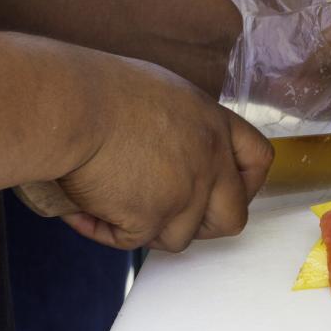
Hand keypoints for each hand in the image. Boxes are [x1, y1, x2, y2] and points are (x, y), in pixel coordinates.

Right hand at [56, 56, 272, 250]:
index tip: (226, 189)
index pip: (258, 161)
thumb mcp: (161, 93)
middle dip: (202, 225)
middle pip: (231, 217)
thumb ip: (182, 126)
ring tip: (112, 206)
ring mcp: (183, 195)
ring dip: (148, 230)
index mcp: (213, 125)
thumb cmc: (98, 88)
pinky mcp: (150, 219)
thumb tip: (171, 150)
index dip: (246, 183)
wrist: (72, 107)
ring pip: (178, 237)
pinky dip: (105, 232)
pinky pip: (130, 242)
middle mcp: (209, 162)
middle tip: (168, 215)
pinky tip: (82, 213)